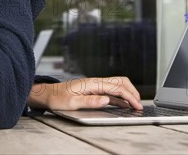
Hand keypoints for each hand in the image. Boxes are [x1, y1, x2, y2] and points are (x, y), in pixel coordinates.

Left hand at [27, 76, 142, 110]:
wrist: (48, 94)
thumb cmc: (58, 98)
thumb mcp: (72, 103)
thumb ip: (90, 101)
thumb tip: (106, 99)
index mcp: (92, 83)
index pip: (116, 88)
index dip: (129, 96)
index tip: (136, 105)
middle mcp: (96, 82)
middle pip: (120, 82)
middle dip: (132, 92)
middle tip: (139, 104)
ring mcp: (95, 85)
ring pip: (117, 85)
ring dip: (128, 93)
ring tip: (135, 104)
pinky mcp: (94, 89)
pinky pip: (111, 90)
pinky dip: (121, 96)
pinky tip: (124, 104)